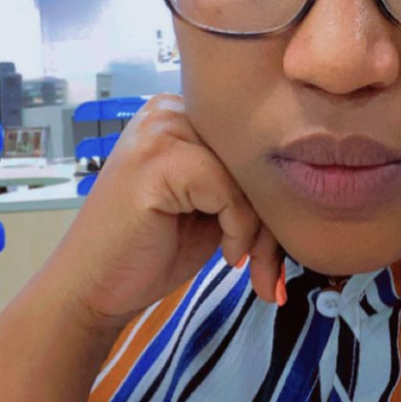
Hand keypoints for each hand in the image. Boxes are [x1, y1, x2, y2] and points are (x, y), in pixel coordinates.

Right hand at [34, 94, 283, 335]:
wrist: (92, 291)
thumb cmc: (150, 250)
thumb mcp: (209, 207)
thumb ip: (244, 181)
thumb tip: (309, 176)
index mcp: (180, 112)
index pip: (250, 139)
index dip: (270, 190)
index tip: (273, 242)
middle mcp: (167, 110)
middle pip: (253, 152)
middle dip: (272, 212)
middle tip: (269, 265)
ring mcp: (158, 132)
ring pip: (248, 170)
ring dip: (259, 226)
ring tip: (245, 260)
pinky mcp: (158, 161)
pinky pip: (230, 190)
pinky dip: (238, 228)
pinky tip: (224, 254)